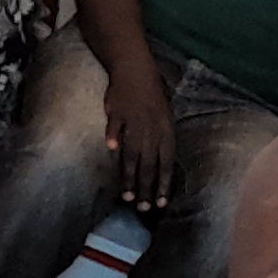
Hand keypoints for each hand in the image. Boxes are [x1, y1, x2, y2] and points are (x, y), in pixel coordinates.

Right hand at [102, 59, 178, 212]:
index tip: (160, 203)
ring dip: (130, 176)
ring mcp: (134, 121)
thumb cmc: (151, 96)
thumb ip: (160, 141)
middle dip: (146, 188)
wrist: (135, 70)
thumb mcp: (164, 118)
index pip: (166, 163)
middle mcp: (151, 130)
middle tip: (142, 208)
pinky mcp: (118, 112)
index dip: (163, 183)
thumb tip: (159, 165)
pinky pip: (116, 127)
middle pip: (149, 164)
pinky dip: (114, 137)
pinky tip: (111, 150)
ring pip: (133, 153)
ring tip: (128, 196)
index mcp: (165, 132)